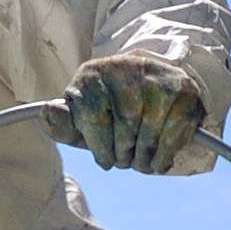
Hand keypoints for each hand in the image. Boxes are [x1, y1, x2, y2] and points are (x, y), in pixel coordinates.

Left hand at [58, 52, 209, 174]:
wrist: (150, 86)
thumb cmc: (107, 113)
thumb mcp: (80, 121)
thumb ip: (60, 124)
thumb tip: (47, 110)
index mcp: (92, 73)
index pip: (93, 117)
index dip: (100, 147)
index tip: (104, 157)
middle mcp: (126, 68)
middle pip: (124, 129)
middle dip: (122, 156)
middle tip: (124, 160)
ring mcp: (157, 77)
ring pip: (148, 135)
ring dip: (143, 160)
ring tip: (140, 161)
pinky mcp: (183, 90)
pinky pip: (172, 137)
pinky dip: (163, 158)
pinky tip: (157, 161)